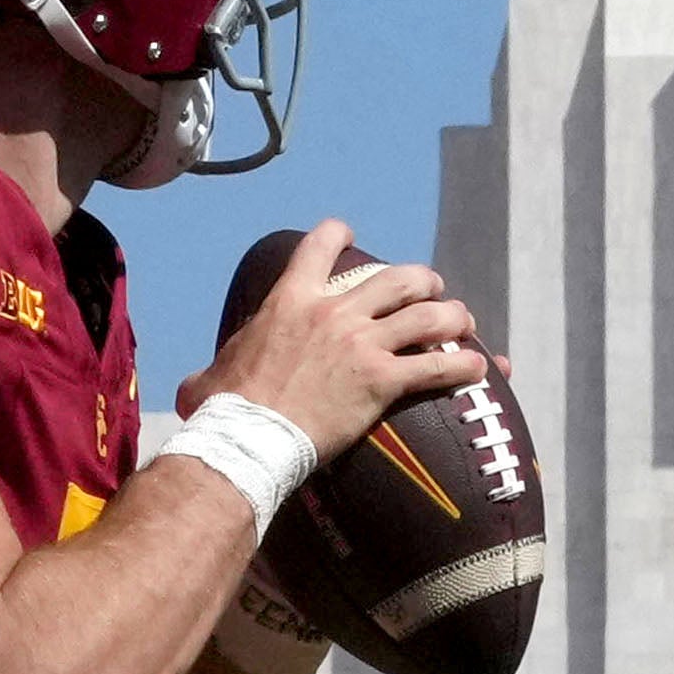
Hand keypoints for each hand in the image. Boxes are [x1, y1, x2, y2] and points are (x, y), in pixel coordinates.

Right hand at [193, 222, 487, 460]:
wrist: (247, 438)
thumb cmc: (223, 410)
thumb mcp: (207, 377)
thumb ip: (210, 370)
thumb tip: (193, 388)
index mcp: (290, 300)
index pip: (320, 245)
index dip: (338, 234)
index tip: (350, 235)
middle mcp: (333, 312)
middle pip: (397, 278)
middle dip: (422, 281)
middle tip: (431, 292)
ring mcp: (362, 344)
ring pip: (428, 316)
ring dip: (453, 317)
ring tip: (464, 324)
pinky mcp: (382, 381)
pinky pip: (436, 366)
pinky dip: (463, 366)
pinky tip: (480, 368)